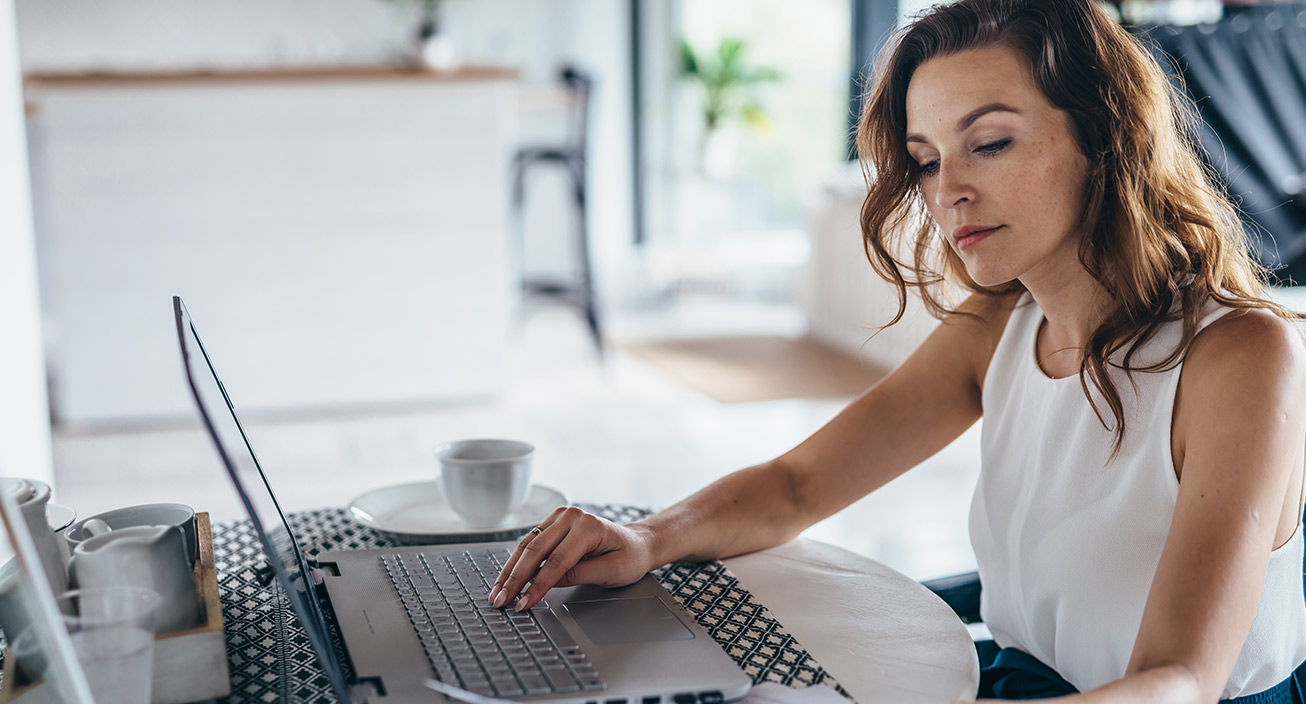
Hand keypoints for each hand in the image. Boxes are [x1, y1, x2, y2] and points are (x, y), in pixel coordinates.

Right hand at [489, 507, 654, 609]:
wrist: (636, 543)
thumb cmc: (629, 557)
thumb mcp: (612, 571)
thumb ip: (580, 574)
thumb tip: (548, 582)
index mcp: (589, 526)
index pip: (556, 561)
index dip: (537, 585)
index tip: (523, 603)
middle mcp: (572, 517)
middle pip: (535, 550)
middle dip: (515, 579)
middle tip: (501, 601)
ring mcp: (560, 517)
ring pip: (527, 545)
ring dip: (510, 571)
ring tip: (497, 592)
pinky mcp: (553, 523)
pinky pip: (530, 542)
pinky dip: (517, 561)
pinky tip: (507, 578)